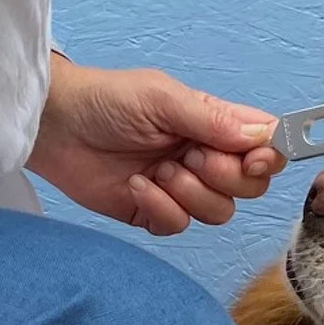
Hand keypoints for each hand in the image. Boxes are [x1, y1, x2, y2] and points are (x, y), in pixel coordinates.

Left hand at [28, 57, 283, 235]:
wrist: (54, 127)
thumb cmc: (106, 100)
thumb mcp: (162, 98)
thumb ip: (212, 120)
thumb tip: (261, 138)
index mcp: (214, 123)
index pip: (265, 145)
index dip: (269, 156)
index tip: (252, 158)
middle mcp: (203, 156)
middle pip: (251, 187)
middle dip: (225, 177)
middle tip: (190, 157)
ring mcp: (180, 187)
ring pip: (219, 213)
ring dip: (190, 194)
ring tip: (157, 170)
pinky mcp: (152, 212)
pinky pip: (179, 227)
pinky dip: (160, 208)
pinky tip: (135, 185)